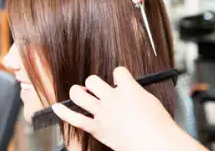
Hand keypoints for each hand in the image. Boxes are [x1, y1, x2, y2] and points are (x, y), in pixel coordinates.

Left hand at [52, 67, 182, 150]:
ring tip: (80, 94)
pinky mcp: (97, 128)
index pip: (117, 71)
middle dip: (95, 83)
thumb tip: (129, 92)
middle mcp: (113, 98)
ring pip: (80, 94)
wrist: (156, 143)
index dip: (118, 76)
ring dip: (78, 92)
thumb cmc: (158, 125)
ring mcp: (103, 113)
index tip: (119, 81)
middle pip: (93, 79)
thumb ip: (135, 93)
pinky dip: (63, 112)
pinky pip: (75, 118)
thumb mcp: (150, 100)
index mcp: (128, 88)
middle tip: (98, 91)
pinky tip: (56, 108)